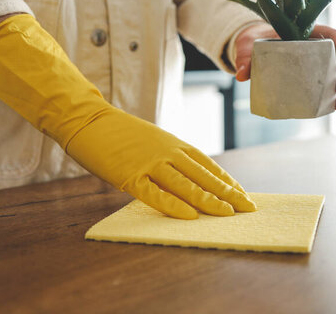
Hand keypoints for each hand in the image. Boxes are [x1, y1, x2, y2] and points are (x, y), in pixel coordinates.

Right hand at [0, 14, 255, 219]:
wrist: (87, 119)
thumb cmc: (119, 133)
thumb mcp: (152, 140)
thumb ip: (170, 156)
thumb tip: (188, 176)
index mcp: (173, 144)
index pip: (207, 165)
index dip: (226, 181)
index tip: (242, 194)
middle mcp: (167, 153)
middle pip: (203, 176)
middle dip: (227, 193)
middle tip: (248, 208)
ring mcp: (149, 163)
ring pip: (185, 185)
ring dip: (209, 200)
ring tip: (228, 214)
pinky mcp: (129, 175)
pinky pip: (155, 193)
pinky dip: (173, 205)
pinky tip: (189, 216)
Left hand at [234, 23, 335, 111]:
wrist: (251, 48)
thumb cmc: (253, 42)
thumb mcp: (248, 48)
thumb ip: (245, 58)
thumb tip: (241, 75)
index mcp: (305, 32)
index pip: (331, 36)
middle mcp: (314, 47)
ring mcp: (313, 63)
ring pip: (334, 74)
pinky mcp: (309, 78)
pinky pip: (324, 86)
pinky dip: (331, 97)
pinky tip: (335, 108)